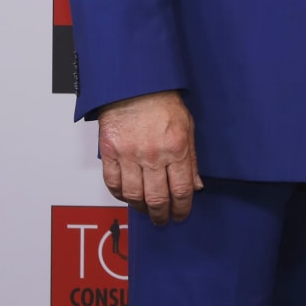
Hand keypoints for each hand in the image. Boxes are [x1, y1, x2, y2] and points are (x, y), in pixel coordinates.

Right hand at [97, 90, 201, 225]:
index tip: (181, 215)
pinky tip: (128, 197)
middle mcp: (153, 155)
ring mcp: (129, 155)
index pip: (181, 190)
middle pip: (157, 198)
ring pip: (134, 196)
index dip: (182, 208)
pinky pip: (112, 183)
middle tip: (163, 220)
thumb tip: (195, 186)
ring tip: (146, 211)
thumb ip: (191, 159)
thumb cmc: (163, 102)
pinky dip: (120, 195)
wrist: (135, 85)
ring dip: (141, 209)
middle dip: (162, 215)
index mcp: (176, 148)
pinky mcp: (109, 152)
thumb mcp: (187, 128)